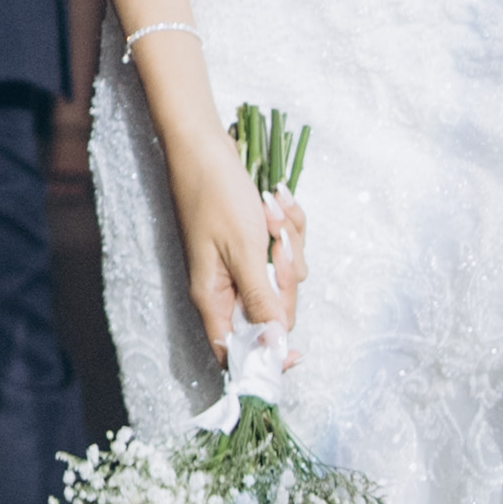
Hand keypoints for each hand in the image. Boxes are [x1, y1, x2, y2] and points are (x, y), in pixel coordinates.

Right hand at [158, 100, 302, 375]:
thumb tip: (274, 344)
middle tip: (278, 244)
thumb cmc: (216, 195)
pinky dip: (287, 226)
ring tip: (272, 212)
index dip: (266, 356)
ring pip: (284, 276)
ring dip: (288, 243)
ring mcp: (242, 264)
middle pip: (273, 310)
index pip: (237, 350)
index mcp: (213, 297)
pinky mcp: (253, 243)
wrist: (205, 146)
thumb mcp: (244, 250)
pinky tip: (275, 201)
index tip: (296, 354)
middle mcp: (227, 287)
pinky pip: (284, 249)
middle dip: (286, 276)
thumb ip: (260, 299)